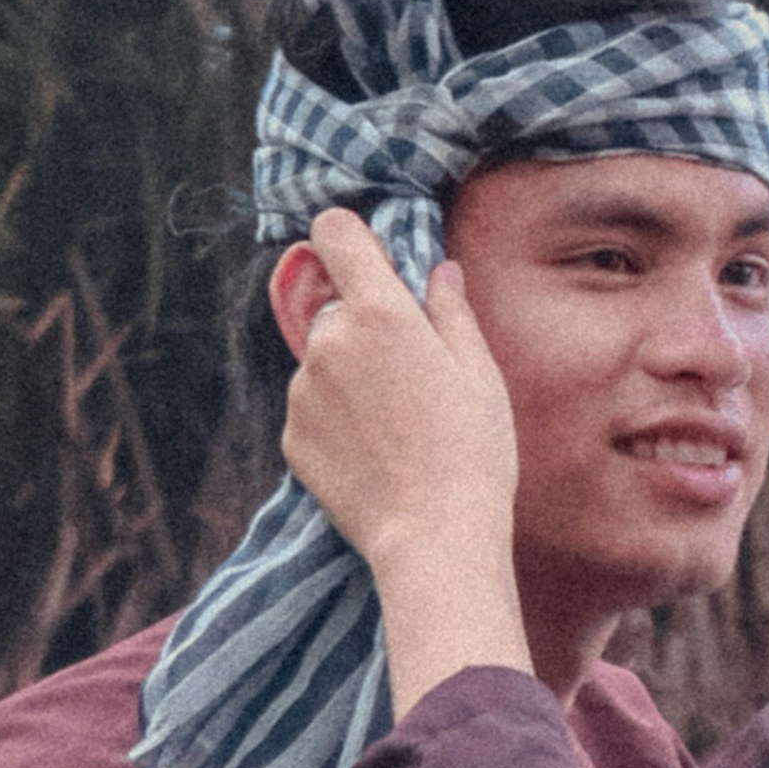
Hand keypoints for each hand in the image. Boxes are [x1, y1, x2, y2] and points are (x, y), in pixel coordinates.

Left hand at [282, 215, 520, 571]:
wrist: (434, 535)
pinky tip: (373, 455)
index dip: (349, 237)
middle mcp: (328, 341)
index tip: (369, 261)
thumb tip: (439, 271)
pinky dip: (334, 422)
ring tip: (395, 428)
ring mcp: (301, 390)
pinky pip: (311, 410)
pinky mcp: (289, 436)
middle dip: (365, 328)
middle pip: (338, 308)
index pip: (335, 232)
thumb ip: (451, 310)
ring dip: (348, 379)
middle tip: (410, 379)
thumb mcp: (478, 371)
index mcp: (379, 311)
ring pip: (323, 363)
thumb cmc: (472, 449)